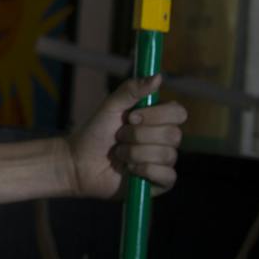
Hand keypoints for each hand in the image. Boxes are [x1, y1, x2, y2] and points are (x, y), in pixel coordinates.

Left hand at [68, 75, 186, 199]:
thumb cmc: (95, 132)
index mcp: (157, 119)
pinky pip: (167, 175)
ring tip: (119, 154)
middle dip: (139, 136)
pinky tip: (130, 170)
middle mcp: (164, 140)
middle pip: (174, 135)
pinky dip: (144, 170)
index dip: (157, 115)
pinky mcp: (161, 182)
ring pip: (167, 155)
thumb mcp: (111, 106)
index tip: (131, 117)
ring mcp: (164, 161)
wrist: (80, 162)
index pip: (179, 113)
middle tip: (119, 137)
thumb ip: (132, 90)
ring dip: (135, 153)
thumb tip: (159, 76)